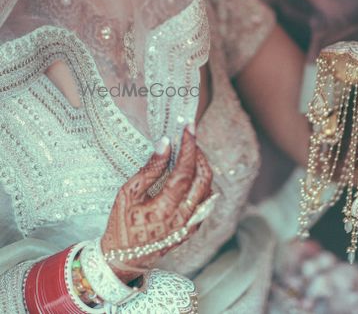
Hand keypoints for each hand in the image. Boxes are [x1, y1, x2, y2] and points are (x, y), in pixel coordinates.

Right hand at [101, 126, 212, 282]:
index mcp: (165, 209)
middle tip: (189, 138)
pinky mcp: (191, 228)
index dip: (188, 147)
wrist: (123, 258)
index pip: (185, 171)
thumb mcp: (128, 194)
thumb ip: (149, 169)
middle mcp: (183, 218)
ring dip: (201, 167)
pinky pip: (204, 201)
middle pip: (203, 178)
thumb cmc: (121, 224)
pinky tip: (189, 174)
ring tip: (187, 153)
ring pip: (207, 189)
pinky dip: (200, 183)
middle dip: (199, 153)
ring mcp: (190, 225)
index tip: (188, 128)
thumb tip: (165, 144)